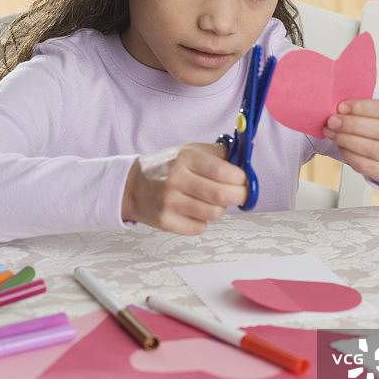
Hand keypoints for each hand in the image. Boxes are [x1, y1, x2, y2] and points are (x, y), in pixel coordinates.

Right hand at [121, 143, 247, 234]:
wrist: (132, 186)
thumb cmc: (167, 167)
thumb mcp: (189, 151)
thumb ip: (218, 153)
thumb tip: (246, 154)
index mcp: (185, 158)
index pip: (223, 171)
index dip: (240, 178)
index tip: (243, 180)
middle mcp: (176, 179)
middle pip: (222, 195)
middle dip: (239, 196)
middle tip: (240, 195)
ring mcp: (169, 202)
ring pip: (214, 213)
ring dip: (220, 209)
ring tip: (211, 202)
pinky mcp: (165, 221)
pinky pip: (200, 227)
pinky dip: (202, 221)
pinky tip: (194, 211)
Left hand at [323, 98, 378, 188]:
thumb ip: (363, 107)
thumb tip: (340, 109)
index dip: (362, 108)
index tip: (342, 107)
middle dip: (352, 125)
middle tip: (333, 121)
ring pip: (373, 150)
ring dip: (348, 140)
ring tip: (332, 133)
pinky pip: (367, 166)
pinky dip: (350, 155)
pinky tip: (340, 146)